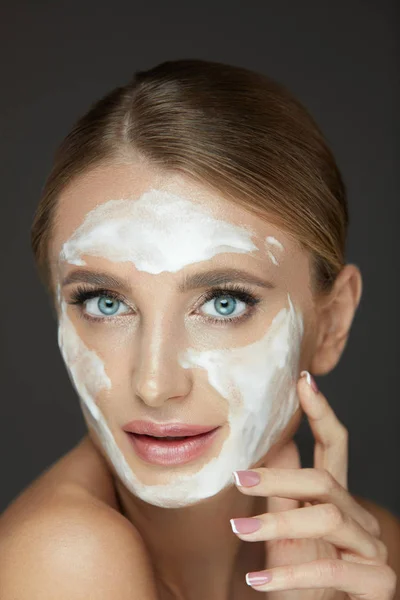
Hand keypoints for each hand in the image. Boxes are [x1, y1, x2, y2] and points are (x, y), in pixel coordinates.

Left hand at [230, 371, 396, 597]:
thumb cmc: (304, 579)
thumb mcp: (286, 533)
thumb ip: (282, 493)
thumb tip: (273, 445)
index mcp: (339, 501)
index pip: (334, 447)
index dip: (321, 413)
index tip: (304, 381)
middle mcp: (361, 519)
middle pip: (325, 480)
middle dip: (281, 477)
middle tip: (239, 476)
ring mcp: (374, 550)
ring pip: (327, 518)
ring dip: (278, 524)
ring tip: (240, 530)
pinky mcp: (378, 583)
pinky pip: (331, 569)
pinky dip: (291, 575)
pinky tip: (259, 584)